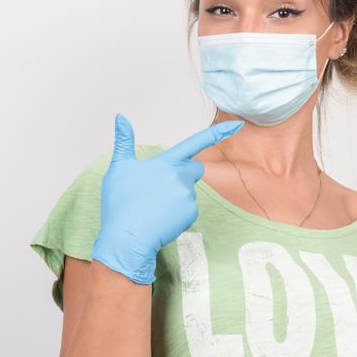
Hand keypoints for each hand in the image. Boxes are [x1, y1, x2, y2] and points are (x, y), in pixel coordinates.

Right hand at [91, 114, 242, 284]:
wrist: (126, 238)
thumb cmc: (120, 204)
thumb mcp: (118, 169)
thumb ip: (124, 142)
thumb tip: (120, 117)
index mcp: (165, 162)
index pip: (195, 142)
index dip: (218, 133)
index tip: (237, 125)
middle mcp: (181, 176)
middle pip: (193, 169)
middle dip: (184, 173)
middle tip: (158, 188)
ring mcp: (188, 195)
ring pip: (188, 192)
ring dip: (176, 196)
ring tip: (153, 207)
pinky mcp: (191, 213)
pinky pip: (188, 209)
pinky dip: (177, 213)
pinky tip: (161, 219)